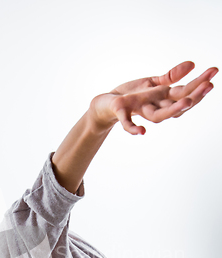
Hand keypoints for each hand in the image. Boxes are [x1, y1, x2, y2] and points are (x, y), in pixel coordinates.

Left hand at [90, 61, 218, 134]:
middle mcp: (154, 108)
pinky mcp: (121, 112)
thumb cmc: (131, 95)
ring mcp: (139, 111)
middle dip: (194, 96)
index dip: (199, 86)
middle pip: (177, 106)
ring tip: (187, 103)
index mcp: (162, 100)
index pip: (185, 95)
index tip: (213, 73)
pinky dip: (133, 128)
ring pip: (158, 115)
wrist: (107, 104)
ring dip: (173, 110)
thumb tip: (192, 64)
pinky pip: (127, 123)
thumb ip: (171, 77)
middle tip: (209, 86)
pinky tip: (141, 132)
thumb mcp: (153, 83)